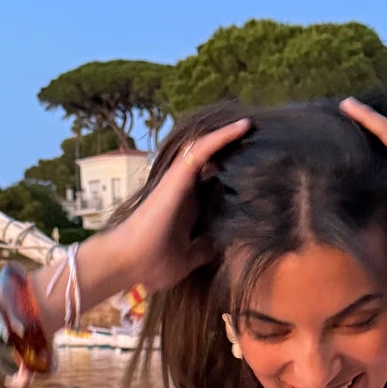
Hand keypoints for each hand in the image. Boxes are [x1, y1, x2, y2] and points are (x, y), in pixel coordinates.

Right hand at [102, 117, 249, 292]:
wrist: (128, 264)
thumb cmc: (151, 263)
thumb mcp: (188, 258)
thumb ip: (203, 248)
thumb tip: (218, 244)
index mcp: (187, 206)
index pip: (213, 181)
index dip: (232, 170)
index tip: (255, 164)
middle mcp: (183, 188)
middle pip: (210, 159)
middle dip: (232, 147)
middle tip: (258, 136)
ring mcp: (179, 179)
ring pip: (207, 147)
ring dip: (229, 135)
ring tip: (253, 123)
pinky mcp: (178, 176)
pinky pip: (202, 149)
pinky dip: (222, 137)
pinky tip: (243, 126)